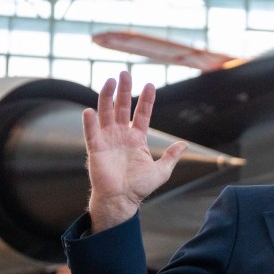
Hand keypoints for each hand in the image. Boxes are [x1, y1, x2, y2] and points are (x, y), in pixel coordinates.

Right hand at [82, 71, 185, 231]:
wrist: (122, 200)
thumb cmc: (140, 187)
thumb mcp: (162, 171)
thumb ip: (171, 156)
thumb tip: (184, 144)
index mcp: (137, 139)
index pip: (142, 114)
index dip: (146, 100)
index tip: (150, 84)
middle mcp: (121, 135)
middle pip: (121, 107)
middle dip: (123, 90)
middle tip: (124, 73)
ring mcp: (107, 140)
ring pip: (105, 113)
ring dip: (106, 97)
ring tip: (109, 81)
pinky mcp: (96, 149)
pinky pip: (91, 133)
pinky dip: (90, 122)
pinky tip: (90, 110)